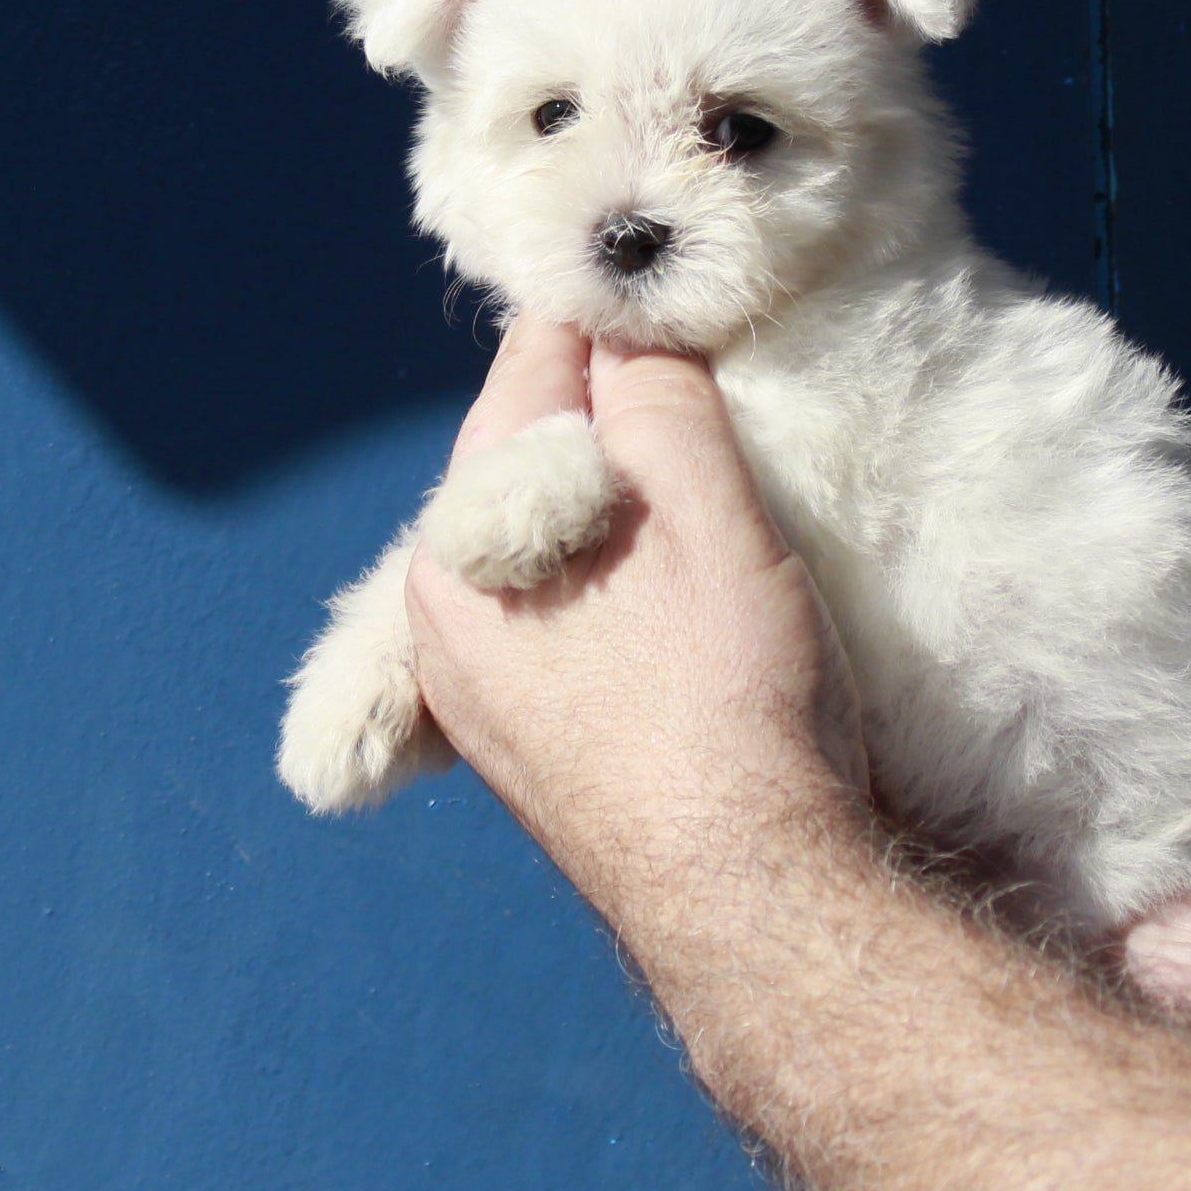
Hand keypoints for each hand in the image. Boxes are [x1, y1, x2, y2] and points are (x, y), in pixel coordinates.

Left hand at [403, 315, 857, 909]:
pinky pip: (553, 613)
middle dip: (604, 410)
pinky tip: (667, 585)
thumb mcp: (709, 520)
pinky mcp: (521, 746)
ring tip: (693, 473)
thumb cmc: (732, 708)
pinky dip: (604, 576)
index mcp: (459, 543)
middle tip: (694, 368)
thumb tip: (626, 325)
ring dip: (608, 498)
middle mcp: (440, 614)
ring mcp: (474, 690)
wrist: (751, 905)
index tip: (658, 285)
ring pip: (540, 537)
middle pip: (527, 457)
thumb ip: (658, 401)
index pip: (525, 377)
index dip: (601, 320)